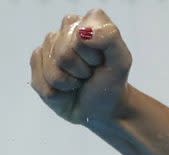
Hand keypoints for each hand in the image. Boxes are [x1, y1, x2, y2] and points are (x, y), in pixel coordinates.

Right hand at [30, 9, 131, 125]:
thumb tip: (83, 32)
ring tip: (79, 80)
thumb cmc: (111, 82)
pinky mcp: (36, 65)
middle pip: (64, 54)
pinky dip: (59, 94)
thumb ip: (110, 38)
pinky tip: (66, 89)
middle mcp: (64, 31)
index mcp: (86, 22)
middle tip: (90, 73)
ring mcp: (47, 47)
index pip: (80, 34)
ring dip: (70, 83)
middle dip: (81, 70)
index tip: (101, 61)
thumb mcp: (121, 61)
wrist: (101, 106)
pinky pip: (42, 84)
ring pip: (53, 72)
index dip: (92, 54)